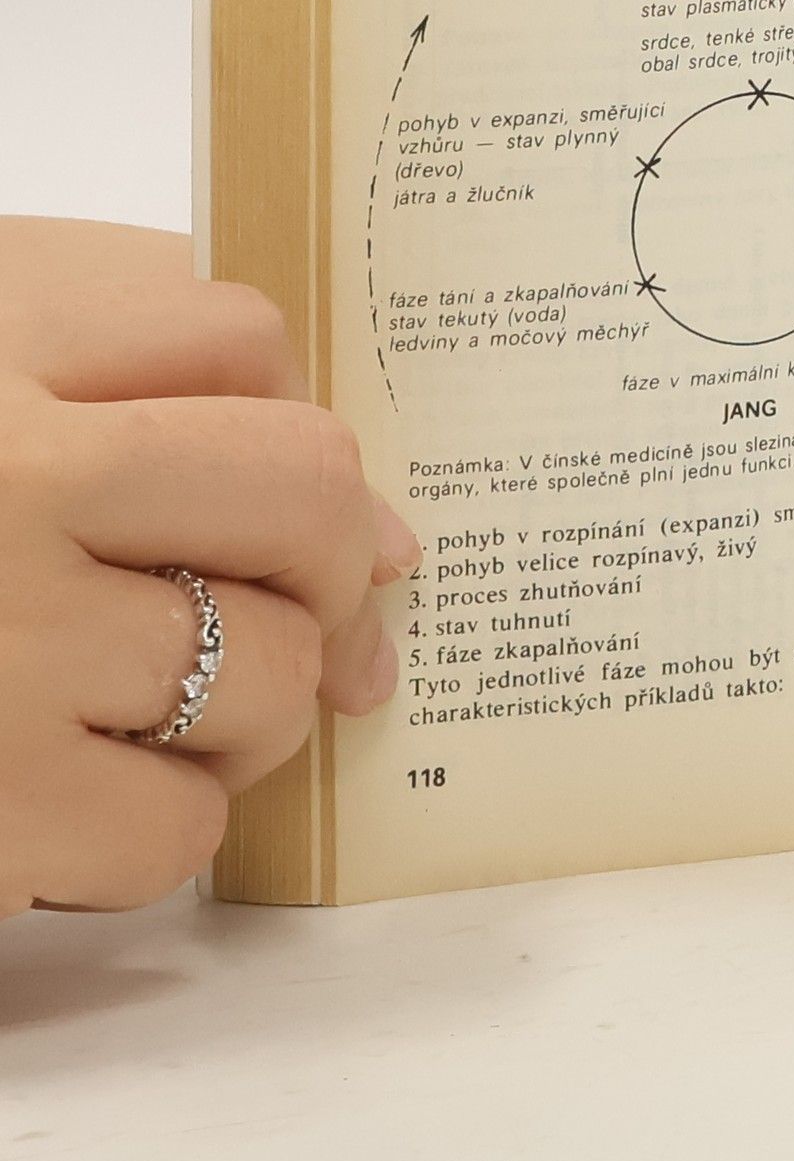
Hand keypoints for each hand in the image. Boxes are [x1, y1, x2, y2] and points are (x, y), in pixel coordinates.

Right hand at [0, 219, 417, 914]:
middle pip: (304, 497)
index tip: (270, 488)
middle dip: (323, 562)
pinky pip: (175, 830)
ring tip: (146, 702)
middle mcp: (3, 486)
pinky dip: (159, 825)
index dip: (278, 407)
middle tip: (283, 600)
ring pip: (267, 676)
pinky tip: (75, 791)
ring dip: (246, 705)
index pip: (240, 331)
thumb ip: (149, 385)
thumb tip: (388, 546)